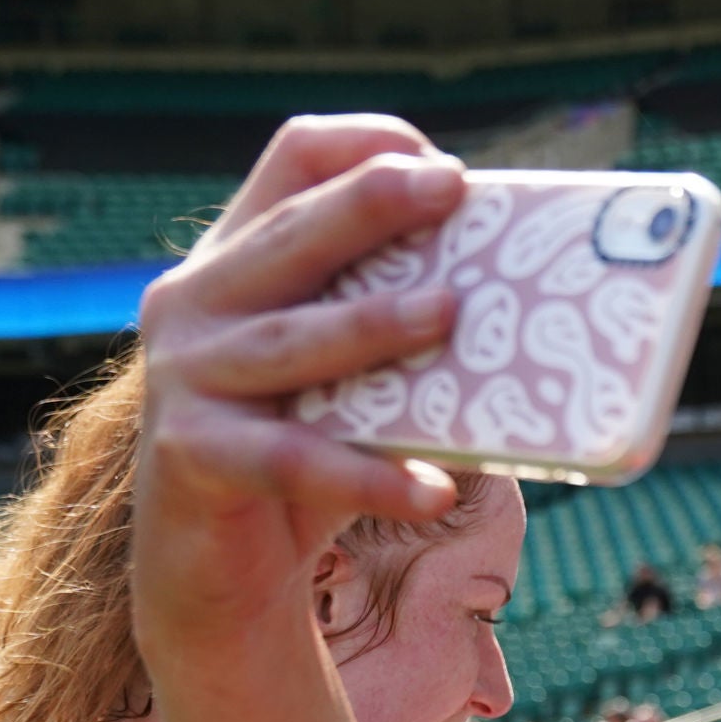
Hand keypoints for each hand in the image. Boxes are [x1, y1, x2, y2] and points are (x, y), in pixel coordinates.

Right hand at [129, 117, 474, 678]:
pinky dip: (370, 479)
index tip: (438, 163)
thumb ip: (396, 329)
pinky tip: (436, 489)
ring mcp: (185, 378)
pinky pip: (295, 461)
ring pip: (291, 342)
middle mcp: (195, 303)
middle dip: (371, 205)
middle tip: (452, 189)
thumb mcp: (347, 377)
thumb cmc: (303, 456)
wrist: (214, 574)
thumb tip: (534, 312)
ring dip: (373, 325)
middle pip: (290, 235)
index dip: (361, 148)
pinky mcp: (194, 456)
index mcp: (236, 260)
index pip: (291, 162)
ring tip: (451, 314)